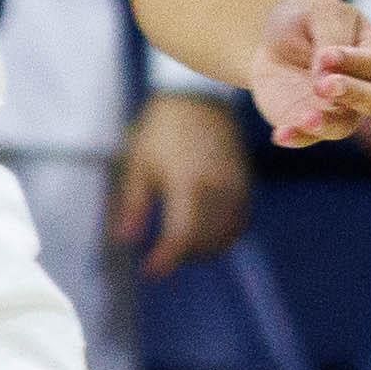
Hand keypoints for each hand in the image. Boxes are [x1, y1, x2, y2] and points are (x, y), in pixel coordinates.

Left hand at [108, 90, 252, 276]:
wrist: (197, 98)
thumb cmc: (161, 130)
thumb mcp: (138, 164)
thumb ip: (133, 205)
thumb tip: (126, 240)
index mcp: (187, 183)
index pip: (181, 236)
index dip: (166, 259)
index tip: (150, 271)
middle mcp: (216, 188)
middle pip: (205, 240)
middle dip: (183, 255)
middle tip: (162, 256)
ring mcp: (235, 186)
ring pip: (226, 235)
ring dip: (205, 248)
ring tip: (183, 247)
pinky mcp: (244, 183)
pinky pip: (240, 221)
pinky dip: (225, 235)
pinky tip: (207, 234)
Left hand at [246, 0, 370, 147]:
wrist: (271, 38)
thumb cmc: (306, 19)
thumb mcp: (320, 14)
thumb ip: (331, 38)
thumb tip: (325, 77)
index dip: (356, 62)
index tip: (326, 56)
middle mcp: (365, 87)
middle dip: (352, 94)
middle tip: (323, 86)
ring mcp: (340, 110)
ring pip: (344, 125)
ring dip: (327, 124)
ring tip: (305, 120)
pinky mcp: (311, 123)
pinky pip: (308, 137)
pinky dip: (296, 137)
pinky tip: (280, 134)